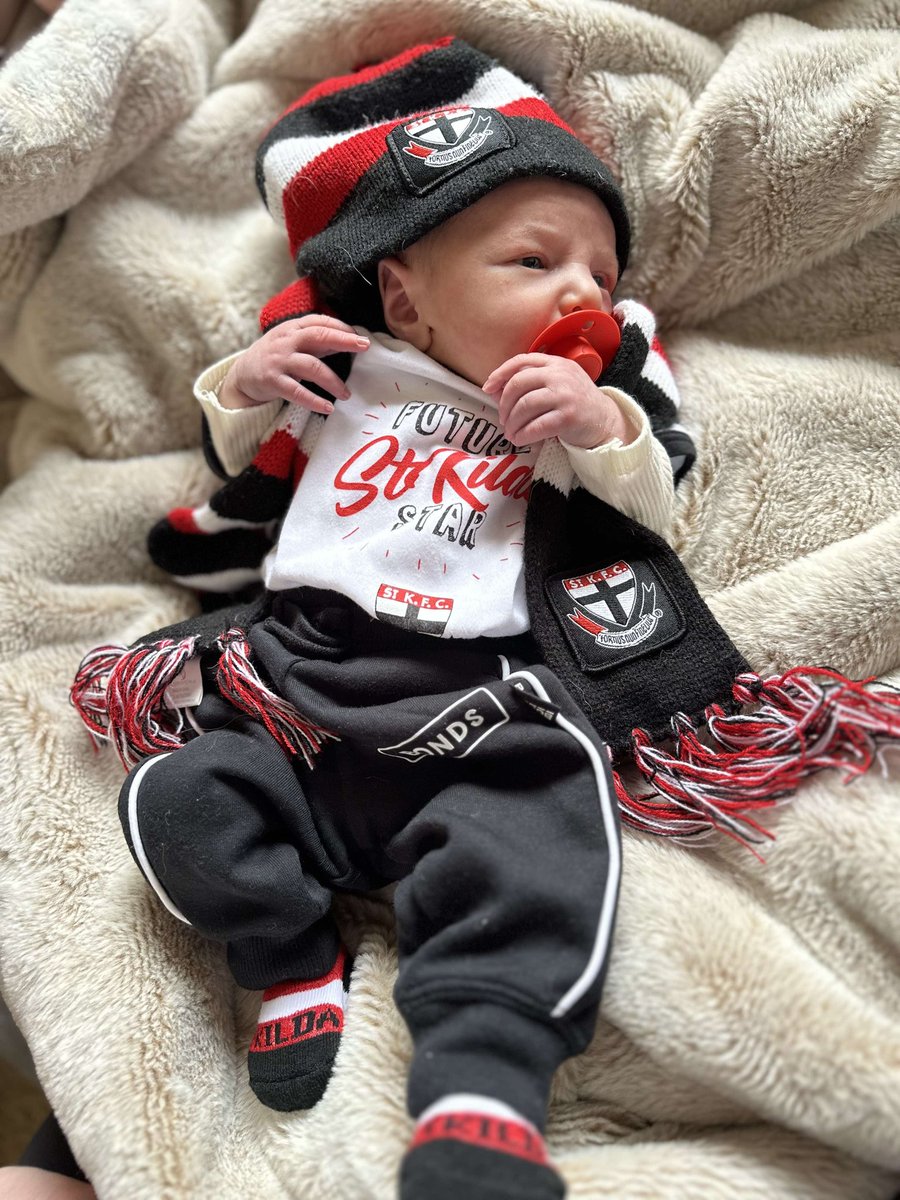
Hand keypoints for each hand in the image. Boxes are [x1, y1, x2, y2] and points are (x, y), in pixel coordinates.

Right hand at [219, 315, 369, 411]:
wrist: (242, 374)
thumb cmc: (274, 357)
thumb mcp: (293, 342)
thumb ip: (317, 341)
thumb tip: (348, 341)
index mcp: (292, 328)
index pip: (320, 322)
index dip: (341, 327)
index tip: (360, 336)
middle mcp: (286, 341)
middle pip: (319, 336)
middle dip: (344, 340)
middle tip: (364, 347)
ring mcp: (278, 360)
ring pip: (312, 367)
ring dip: (333, 381)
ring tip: (347, 394)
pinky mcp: (272, 381)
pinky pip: (297, 392)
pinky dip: (314, 400)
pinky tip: (328, 408)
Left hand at [482, 353, 633, 447]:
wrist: (605, 421)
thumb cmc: (575, 403)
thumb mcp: (556, 385)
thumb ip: (529, 382)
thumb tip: (494, 389)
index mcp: (555, 363)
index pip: (521, 361)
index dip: (500, 374)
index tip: (488, 388)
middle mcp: (560, 375)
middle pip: (519, 383)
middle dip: (504, 404)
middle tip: (503, 419)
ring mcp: (565, 395)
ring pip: (525, 406)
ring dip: (512, 422)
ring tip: (511, 433)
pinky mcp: (569, 417)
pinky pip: (537, 426)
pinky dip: (523, 435)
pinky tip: (519, 439)